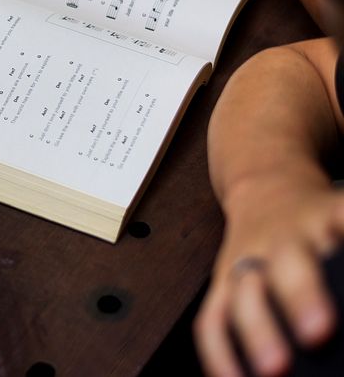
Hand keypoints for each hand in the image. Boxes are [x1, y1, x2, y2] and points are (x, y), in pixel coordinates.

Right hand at [194, 181, 343, 376]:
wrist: (266, 186)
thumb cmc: (318, 219)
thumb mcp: (342, 218)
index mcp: (325, 217)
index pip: (340, 217)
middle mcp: (284, 237)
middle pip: (288, 260)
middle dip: (300, 295)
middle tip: (319, 332)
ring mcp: (246, 259)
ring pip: (244, 290)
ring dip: (255, 330)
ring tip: (272, 370)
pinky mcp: (222, 282)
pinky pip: (212, 316)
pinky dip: (218, 352)